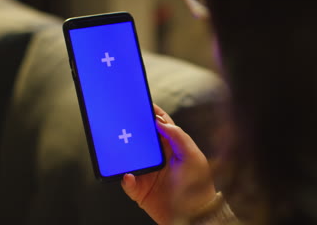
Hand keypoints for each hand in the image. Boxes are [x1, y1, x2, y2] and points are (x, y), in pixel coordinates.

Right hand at [121, 104, 215, 224]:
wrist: (193, 216)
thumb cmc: (198, 187)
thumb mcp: (193, 157)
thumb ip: (179, 137)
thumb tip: (161, 121)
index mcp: (172, 147)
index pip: (159, 125)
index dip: (150, 114)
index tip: (140, 104)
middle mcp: (158, 158)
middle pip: (141, 139)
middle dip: (131, 129)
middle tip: (122, 120)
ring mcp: (148, 173)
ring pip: (130, 158)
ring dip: (123, 153)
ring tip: (119, 146)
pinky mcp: (140, 190)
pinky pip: (127, 182)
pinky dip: (125, 179)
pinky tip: (128, 175)